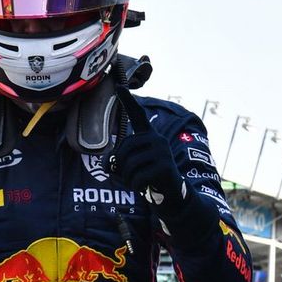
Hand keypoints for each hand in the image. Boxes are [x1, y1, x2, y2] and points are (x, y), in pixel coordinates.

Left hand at [110, 87, 186, 211]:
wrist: (172, 194)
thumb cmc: (147, 178)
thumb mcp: (129, 168)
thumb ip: (116, 162)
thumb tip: (108, 164)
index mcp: (148, 136)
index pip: (137, 116)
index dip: (128, 102)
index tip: (119, 86)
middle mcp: (156, 139)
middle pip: (123, 150)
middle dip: (120, 167)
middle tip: (129, 176)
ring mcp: (162, 152)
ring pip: (128, 165)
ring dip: (128, 179)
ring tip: (139, 182)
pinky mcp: (164, 167)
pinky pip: (137, 178)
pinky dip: (135, 187)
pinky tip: (145, 187)